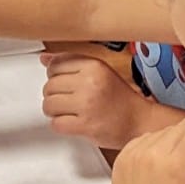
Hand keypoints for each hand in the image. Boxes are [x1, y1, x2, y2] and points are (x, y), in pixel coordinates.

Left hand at [40, 53, 156, 148]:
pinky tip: (71, 122)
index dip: (54, 75)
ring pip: (49, 104)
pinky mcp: (85, 125)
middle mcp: (90, 82)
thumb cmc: (121, 98)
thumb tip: (44, 58)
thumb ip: (72, 63)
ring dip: (54, 111)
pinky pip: (56, 124)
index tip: (62, 82)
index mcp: (94, 66)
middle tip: (67, 100)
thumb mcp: (99, 72)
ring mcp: (87, 104)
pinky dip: (60, 125)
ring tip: (68, 111)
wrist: (140, 122)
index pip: (56, 64)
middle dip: (54, 95)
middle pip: (49, 85)